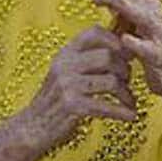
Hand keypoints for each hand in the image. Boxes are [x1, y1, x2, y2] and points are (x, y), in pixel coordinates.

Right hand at [21, 24, 136, 153]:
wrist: (31, 128)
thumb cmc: (53, 102)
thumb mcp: (64, 74)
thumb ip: (84, 61)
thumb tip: (119, 50)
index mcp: (64, 54)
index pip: (94, 33)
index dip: (115, 40)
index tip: (126, 54)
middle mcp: (65, 65)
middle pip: (108, 57)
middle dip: (125, 70)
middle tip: (128, 81)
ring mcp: (68, 85)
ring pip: (111, 81)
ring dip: (126, 93)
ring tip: (129, 101)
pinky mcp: (72, 106)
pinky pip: (107, 106)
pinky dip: (122, 112)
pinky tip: (130, 116)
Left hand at [76, 0, 161, 117]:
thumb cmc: (153, 49)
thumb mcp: (135, 22)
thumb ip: (120, 3)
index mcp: (146, 6)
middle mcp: (154, 15)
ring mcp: (159, 35)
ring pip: (142, 16)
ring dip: (122, 7)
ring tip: (101, 1)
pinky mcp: (161, 56)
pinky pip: (149, 48)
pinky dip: (138, 43)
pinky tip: (124, 39)